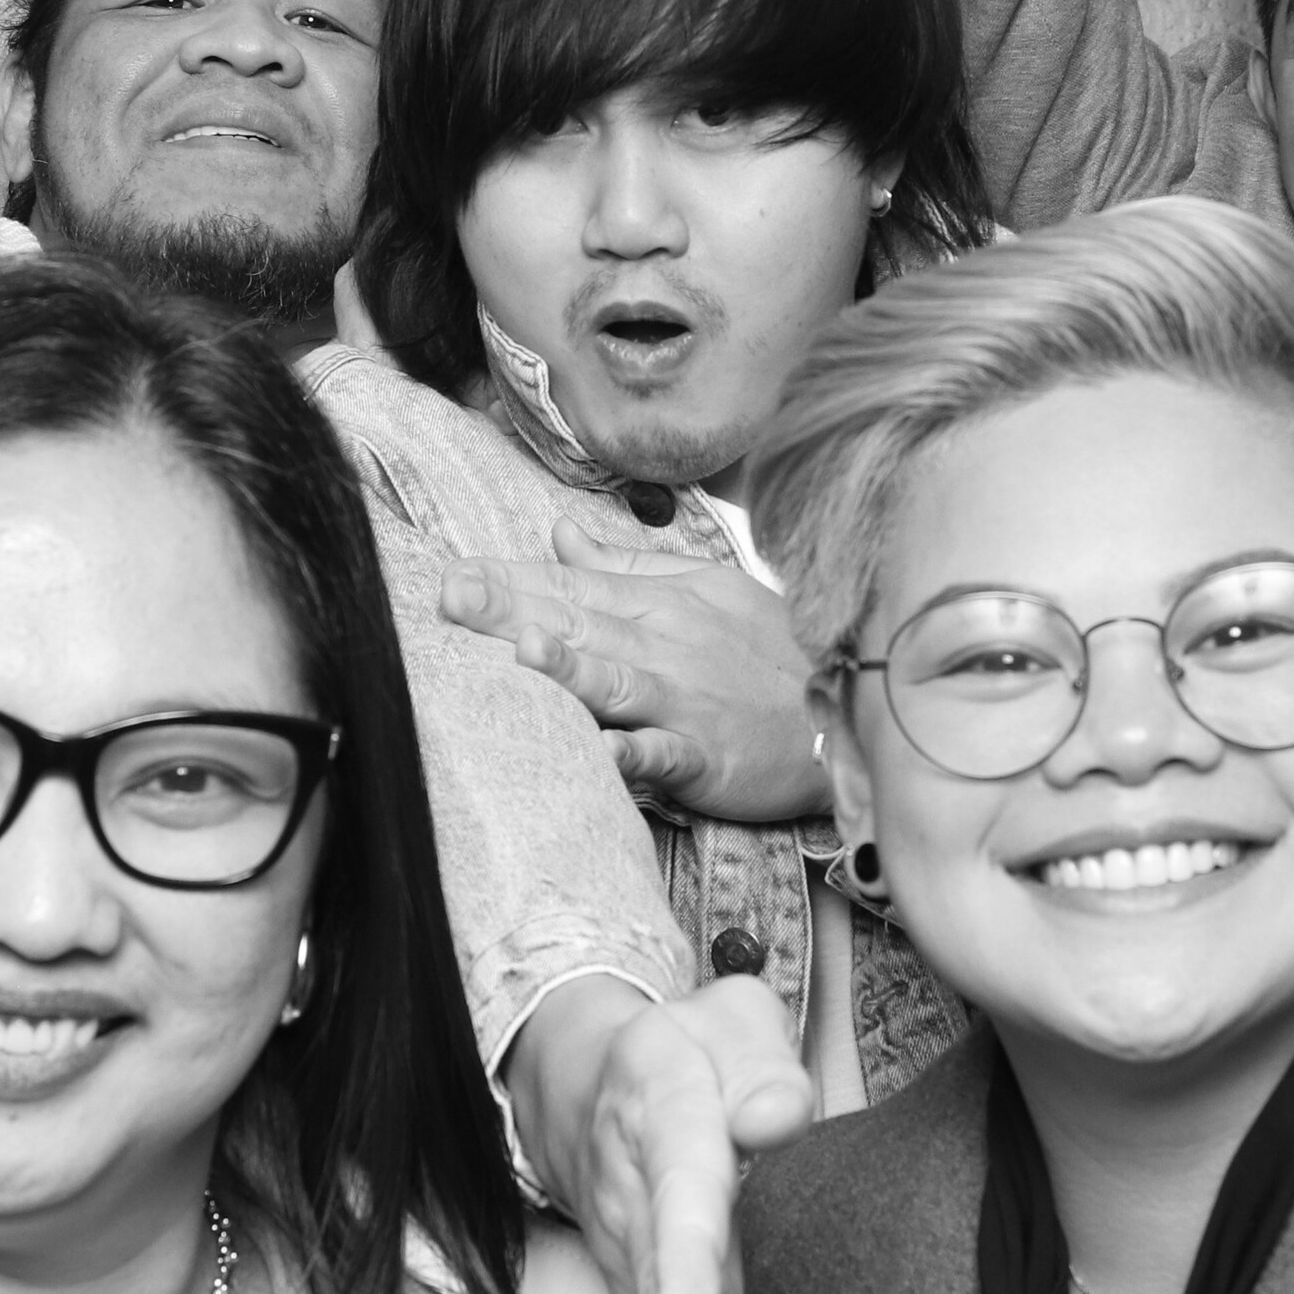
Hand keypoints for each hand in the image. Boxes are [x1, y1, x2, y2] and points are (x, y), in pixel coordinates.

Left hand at [439, 528, 829, 822]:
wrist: (843, 708)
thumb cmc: (768, 651)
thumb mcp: (704, 589)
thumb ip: (626, 566)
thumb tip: (558, 536)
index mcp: (659, 605)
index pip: (573, 586)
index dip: (511, 577)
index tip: (453, 571)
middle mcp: (664, 646)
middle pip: (578, 624)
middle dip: (510, 609)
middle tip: (450, 595)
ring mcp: (683, 702)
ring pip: (616, 681)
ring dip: (568, 667)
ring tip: (520, 649)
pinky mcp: (705, 757)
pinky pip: (663, 756)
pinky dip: (632, 755)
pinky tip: (597, 755)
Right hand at [505, 975, 815, 1293]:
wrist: (594, 1082)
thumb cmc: (687, 1053)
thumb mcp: (730, 1020)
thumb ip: (762, 1063)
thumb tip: (779, 1118)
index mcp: (663, 1105)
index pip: (679, 1180)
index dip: (682, 1253)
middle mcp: (637, 1184)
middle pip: (657, 1271)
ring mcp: (634, 1241)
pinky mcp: (646, 1284)